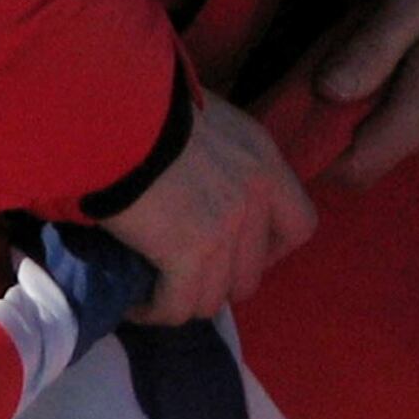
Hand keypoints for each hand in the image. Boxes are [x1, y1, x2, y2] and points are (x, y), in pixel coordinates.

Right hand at [103, 94, 316, 324]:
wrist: (118, 116)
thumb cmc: (151, 107)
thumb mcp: (207, 121)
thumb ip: (222, 157)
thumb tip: (202, 185)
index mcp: (264, 161)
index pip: (300, 225)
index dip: (271, 249)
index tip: (237, 251)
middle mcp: (254, 199)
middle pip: (251, 275)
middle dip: (218, 282)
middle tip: (185, 273)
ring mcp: (225, 230)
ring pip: (213, 299)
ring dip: (182, 299)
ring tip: (154, 291)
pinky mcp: (189, 254)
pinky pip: (178, 306)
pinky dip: (155, 310)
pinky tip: (136, 303)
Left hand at [309, 0, 418, 193]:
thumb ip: (374, 46)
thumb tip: (326, 94)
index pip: (358, 168)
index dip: (320, 150)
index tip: (302, 108)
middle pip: (372, 150)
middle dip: (350, 113)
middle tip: (352, 53)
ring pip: (396, 139)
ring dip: (380, 104)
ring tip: (388, 48)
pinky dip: (407, 101)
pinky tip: (416, 56)